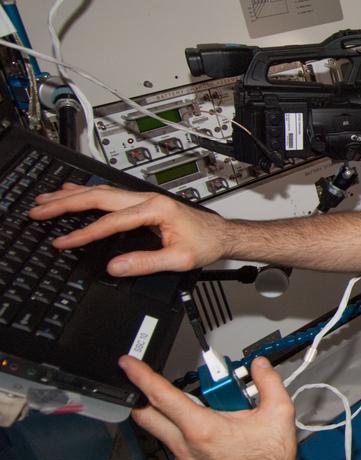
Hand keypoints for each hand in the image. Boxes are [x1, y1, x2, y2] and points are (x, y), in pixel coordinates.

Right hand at [30, 184, 227, 275]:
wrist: (222, 235)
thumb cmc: (206, 243)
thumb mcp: (179, 259)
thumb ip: (146, 263)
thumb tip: (116, 266)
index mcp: (156, 209)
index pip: (110, 222)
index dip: (84, 233)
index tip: (63, 242)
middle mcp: (149, 199)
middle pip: (99, 198)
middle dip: (66, 203)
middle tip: (39, 210)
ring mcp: (145, 199)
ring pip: (102, 193)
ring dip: (72, 195)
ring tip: (46, 199)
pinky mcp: (144, 203)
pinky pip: (109, 195)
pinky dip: (87, 194)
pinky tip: (72, 193)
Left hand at [120, 356, 303, 459]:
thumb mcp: (278, 412)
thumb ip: (268, 382)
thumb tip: (258, 366)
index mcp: (202, 428)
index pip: (161, 396)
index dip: (141, 376)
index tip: (128, 364)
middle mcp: (185, 446)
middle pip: (146, 417)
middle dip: (139, 397)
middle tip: (144, 384)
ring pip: (162, 432)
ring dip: (169, 416)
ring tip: (201, 411)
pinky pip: (175, 448)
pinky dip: (183, 435)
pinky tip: (208, 434)